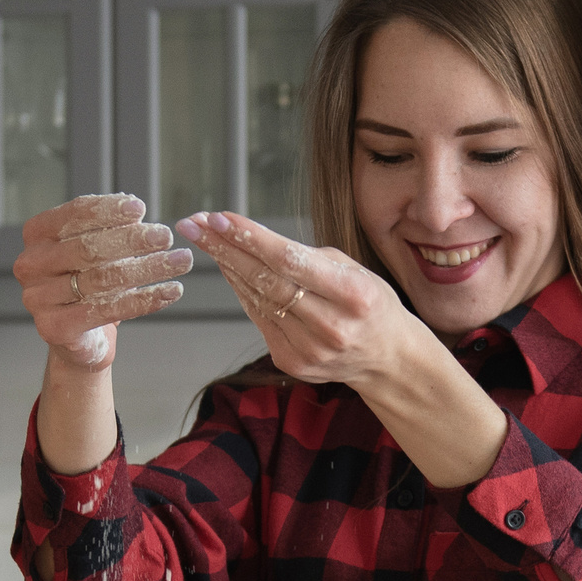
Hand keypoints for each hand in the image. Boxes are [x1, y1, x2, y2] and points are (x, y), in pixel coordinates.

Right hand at [14, 193, 193, 370]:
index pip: (73, 215)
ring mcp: (38, 298)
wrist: (77, 338)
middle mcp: (30, 264)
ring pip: (103, 279)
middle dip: (132, 240)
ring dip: (147, 269)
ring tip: (179, 261)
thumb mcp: (95, 249)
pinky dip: (145, 299)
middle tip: (165, 236)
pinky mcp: (56, 327)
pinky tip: (170, 291)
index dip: (108, 210)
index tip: (141, 208)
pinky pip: (108, 310)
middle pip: (89, 248)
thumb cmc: (87, 283)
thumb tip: (134, 208)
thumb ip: (108, 227)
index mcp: (36, 235)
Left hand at [177, 211, 422, 387]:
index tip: (218, 217)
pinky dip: (242, 291)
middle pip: (266, 280)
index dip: (250, 238)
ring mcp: (309, 349)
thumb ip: (308, 257)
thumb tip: (250, 238)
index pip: (290, 261)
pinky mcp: (292, 363)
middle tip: (194, 223)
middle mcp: (331, 326)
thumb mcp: (355, 270)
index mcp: (354, 295)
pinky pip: (259, 318)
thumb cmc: (370, 303)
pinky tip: (229, 269)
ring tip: (204, 239)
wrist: (387, 360)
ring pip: (257, 299)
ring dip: (227, 267)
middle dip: (225, 248)